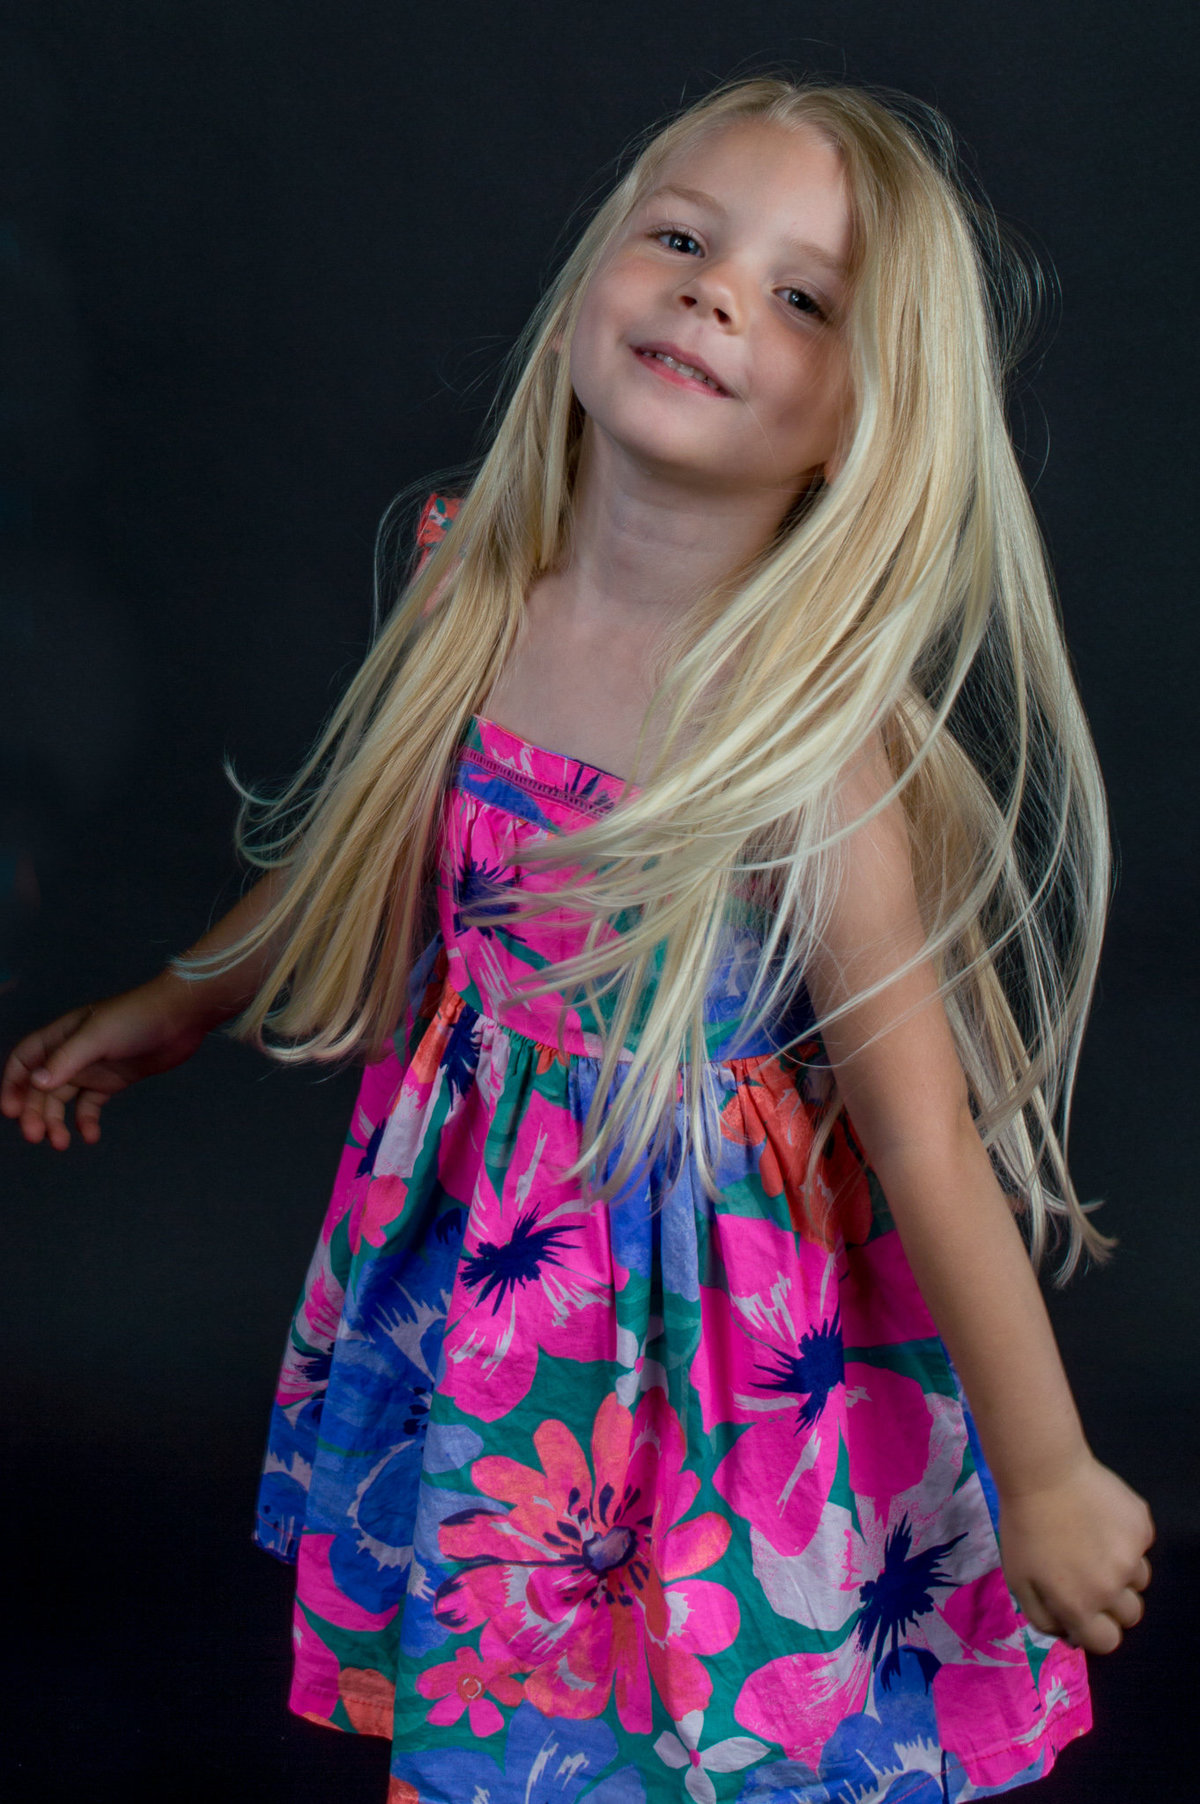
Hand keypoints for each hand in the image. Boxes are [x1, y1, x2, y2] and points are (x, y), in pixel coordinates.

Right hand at [2, 975, 211, 1148]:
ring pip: (63, 1099)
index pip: (24, 1061)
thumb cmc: (136, 1019)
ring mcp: (93, 1068)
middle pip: (41, 1087)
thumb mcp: (97, 1036)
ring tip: (61, 1143)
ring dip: (58, 1121)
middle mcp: (72, 1053)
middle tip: (37, 1137)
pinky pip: (91, 1105)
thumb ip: (66, 1059)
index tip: (11, 1112)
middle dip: (35, 1112)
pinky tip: (90, 1136)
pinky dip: (87, 1121)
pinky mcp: (114, 1080)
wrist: (180, 1018)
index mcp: (61, 1036)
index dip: (13, 1085)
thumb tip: (34, 1083)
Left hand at [997, 1452, 1154, 1653]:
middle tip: (1091, 1575)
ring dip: (1123, 1571)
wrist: (1043, 1472)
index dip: (1096, 1630)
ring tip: (1095, 1543)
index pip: (1107, 1643)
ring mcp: (1130, 1558)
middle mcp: (1111, 1589)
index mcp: (1080, 1606)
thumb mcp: (1018, 1579)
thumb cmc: (1023, 1526)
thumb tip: (1069, 1636)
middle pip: (1131, 1616)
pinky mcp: (1142, 1528)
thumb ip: (1043, 1618)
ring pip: (1140, 1581)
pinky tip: (1101, 1518)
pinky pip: (1141, 1546)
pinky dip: (1126, 1538)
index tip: (1086, 1612)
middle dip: (1114, 1604)